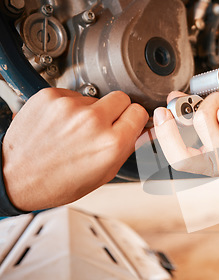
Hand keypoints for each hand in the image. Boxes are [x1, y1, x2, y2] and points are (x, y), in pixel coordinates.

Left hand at [2, 88, 147, 210]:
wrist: (16, 177)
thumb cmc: (57, 183)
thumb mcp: (104, 174)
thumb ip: (127, 148)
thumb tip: (140, 130)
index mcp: (111, 144)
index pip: (139, 112)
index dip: (134, 119)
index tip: (129, 122)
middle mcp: (92, 122)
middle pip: (121, 98)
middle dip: (117, 110)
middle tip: (104, 125)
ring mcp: (69, 107)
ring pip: (95, 98)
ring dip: (90, 110)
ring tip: (75, 131)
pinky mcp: (50, 97)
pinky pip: (71, 95)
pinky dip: (69, 107)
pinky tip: (61, 125)